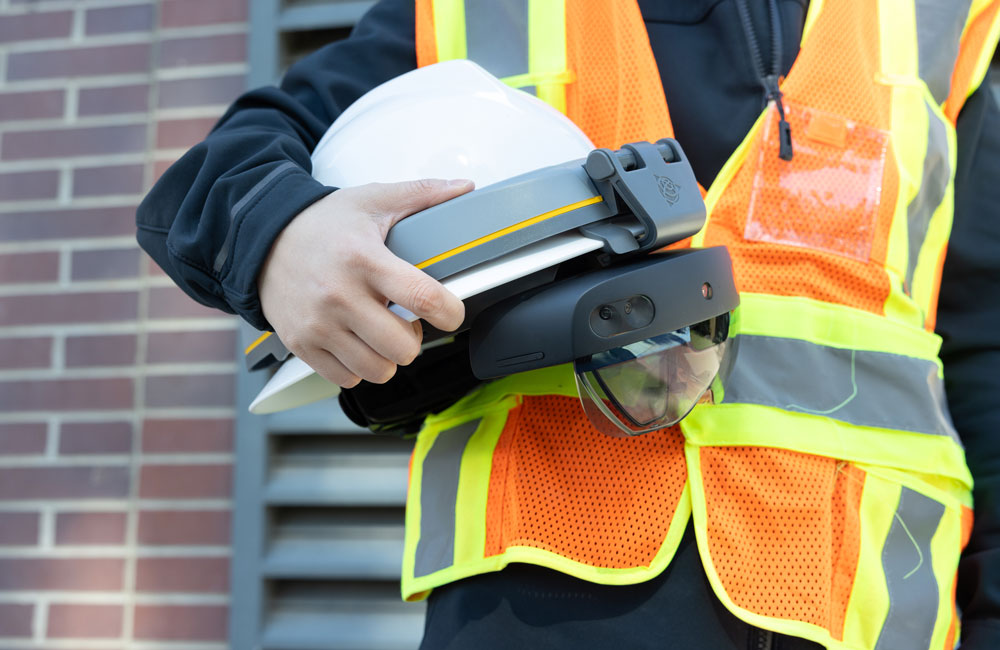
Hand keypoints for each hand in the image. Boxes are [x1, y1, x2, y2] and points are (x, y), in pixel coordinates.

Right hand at [258, 178, 473, 387]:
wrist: (261, 237)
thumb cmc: (322, 223)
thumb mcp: (372, 199)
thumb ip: (422, 193)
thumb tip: (465, 186)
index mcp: (363, 259)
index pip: (422, 297)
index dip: (449, 312)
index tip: (451, 312)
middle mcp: (339, 295)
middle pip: (403, 347)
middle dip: (415, 338)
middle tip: (406, 320)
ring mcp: (318, 324)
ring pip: (378, 370)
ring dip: (388, 356)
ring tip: (380, 332)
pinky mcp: (301, 344)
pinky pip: (346, 378)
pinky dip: (358, 367)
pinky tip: (356, 342)